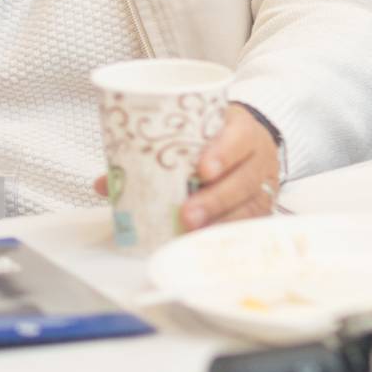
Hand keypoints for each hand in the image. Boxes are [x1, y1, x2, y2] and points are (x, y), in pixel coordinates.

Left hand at [88, 106, 280, 230]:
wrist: (249, 136)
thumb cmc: (212, 133)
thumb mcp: (189, 129)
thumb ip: (151, 150)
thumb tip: (105, 184)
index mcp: (242, 129)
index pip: (239, 139)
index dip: (223, 154)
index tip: (202, 169)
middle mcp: (259, 157)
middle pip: (244, 179)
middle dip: (216, 199)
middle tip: (187, 214)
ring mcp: (265, 184)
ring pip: (251, 205)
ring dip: (220, 222)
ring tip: (191, 233)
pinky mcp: (263, 206)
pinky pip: (252, 223)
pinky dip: (229, 233)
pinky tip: (206, 242)